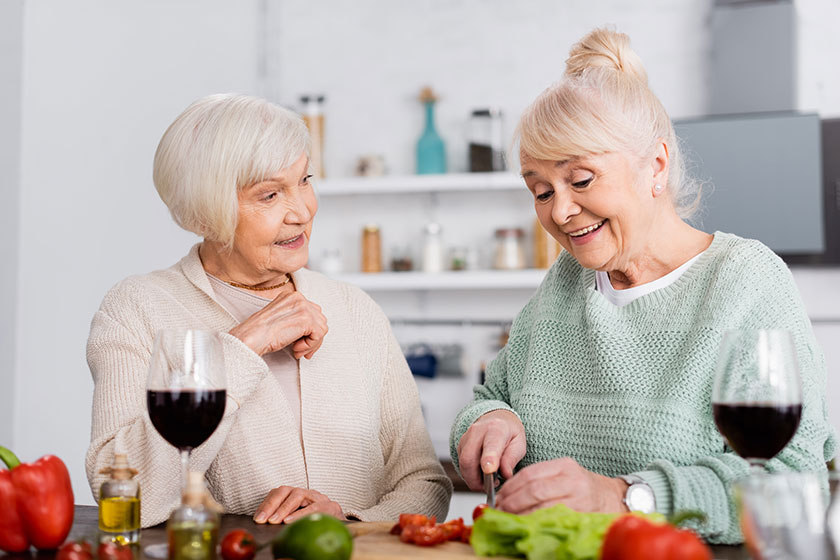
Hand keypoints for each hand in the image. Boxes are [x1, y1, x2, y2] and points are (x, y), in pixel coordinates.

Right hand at [229, 291, 327, 358]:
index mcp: (292, 295)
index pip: (312, 312)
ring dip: (312, 344)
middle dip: (313, 338)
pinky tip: (296, 349)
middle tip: (302, 351)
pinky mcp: (306, 319)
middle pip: (320, 319)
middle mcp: (299, 297)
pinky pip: (319, 335)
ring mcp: (303, 307)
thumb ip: (296, 318)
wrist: (251, 337)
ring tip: (297, 350)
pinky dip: (310, 346)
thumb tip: (313, 329)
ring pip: (322, 328)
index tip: (301, 344)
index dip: (309, 330)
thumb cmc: (261, 332)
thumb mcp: (281, 319)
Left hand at [253, 486, 344, 523]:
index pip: (279, 493)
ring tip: (274, 521)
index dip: (267, 503)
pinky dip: (300, 514)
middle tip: (263, 519)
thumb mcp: (298, 520)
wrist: (343, 528)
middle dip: (272, 504)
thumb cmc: (317, 525)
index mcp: (298, 496)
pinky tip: (289, 522)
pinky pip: (314, 508)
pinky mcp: (331, 506)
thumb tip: (262, 523)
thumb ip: (283, 519)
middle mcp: (308, 493)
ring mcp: (320, 498)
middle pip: (286, 491)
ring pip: (298, 495)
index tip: (257, 518)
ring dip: (283, 508)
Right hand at [456, 410, 526, 490]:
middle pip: (469, 459)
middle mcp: (478, 431)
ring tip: (486, 481)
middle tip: (488, 487)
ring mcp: (466, 437)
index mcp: (496, 429)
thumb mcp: (519, 444)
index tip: (489, 471)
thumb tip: (506, 474)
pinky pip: (461, 464)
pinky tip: (480, 473)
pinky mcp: (460, 445)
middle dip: (476, 479)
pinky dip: (469, 474)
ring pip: (463, 464)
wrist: (497, 419)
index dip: (488, 459)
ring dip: (472, 479)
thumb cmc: (509, 433)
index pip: (490, 445)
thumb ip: (512, 459)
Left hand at [495, 457, 628, 514]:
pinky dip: (536, 521)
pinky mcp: (582, 512)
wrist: (615, 497)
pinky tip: (527, 524)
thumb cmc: (584, 487)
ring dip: (521, 514)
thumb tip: (509, 494)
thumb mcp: (565, 475)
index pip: (529, 473)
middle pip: (533, 489)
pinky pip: (553, 518)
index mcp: (563, 465)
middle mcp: (571, 478)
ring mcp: (578, 496)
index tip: (498, 497)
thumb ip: (542, 479)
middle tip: (500, 510)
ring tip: (510, 518)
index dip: (510, 487)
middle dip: (512, 502)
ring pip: (542, 504)